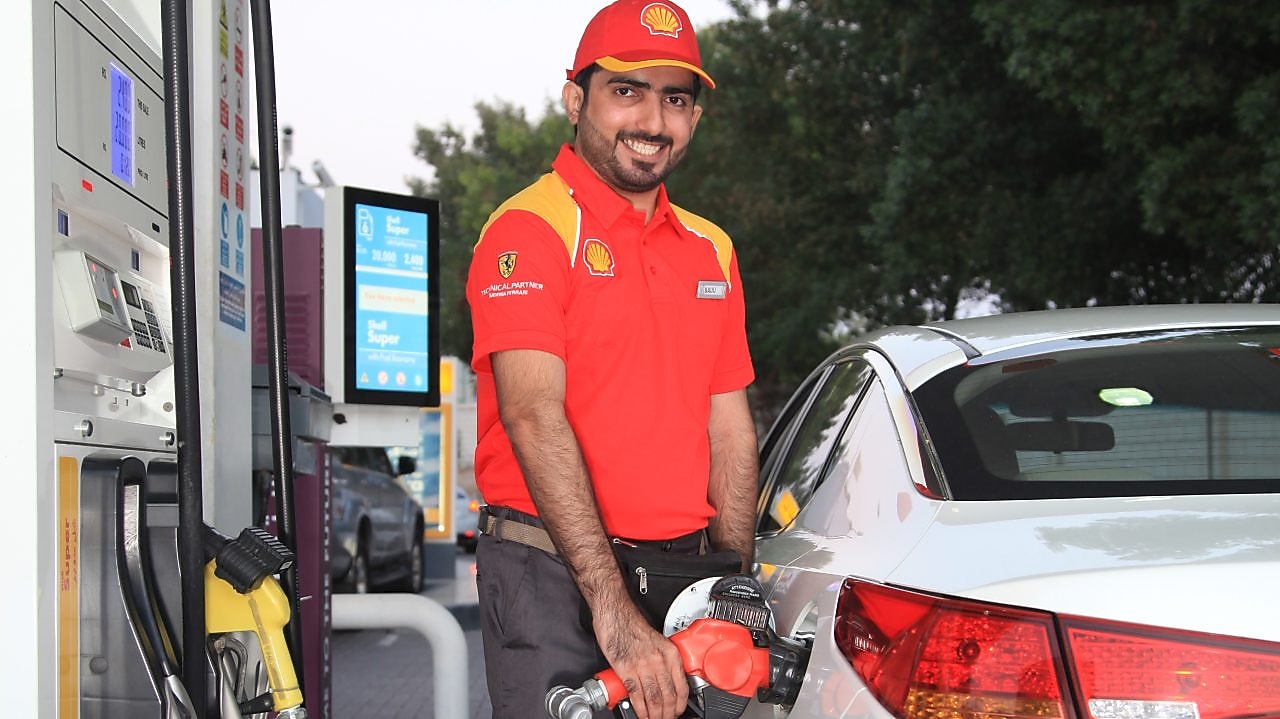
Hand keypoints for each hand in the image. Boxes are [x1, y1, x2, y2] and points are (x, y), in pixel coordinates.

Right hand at [594, 604, 687, 718]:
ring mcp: (642, 665)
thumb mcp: (658, 641)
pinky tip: (641, 714)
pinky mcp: (626, 668)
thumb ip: (663, 661)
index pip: (681, 686)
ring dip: (655, 715)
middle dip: (667, 714)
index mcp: (670, 652)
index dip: (680, 705)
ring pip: (654, 698)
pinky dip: (640, 709)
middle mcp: (659, 659)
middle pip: (668, 696)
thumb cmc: (632, 624)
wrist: (614, 612)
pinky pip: (636, 694)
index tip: (677, 712)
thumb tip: (665, 681)